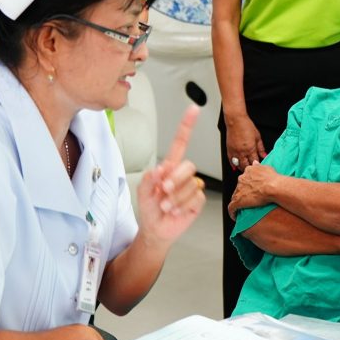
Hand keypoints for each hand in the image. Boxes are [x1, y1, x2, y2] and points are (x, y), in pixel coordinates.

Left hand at [137, 105, 205, 242]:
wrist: (156, 230)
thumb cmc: (150, 209)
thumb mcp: (142, 192)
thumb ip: (148, 179)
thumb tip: (161, 169)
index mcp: (170, 167)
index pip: (181, 142)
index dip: (187, 126)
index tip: (194, 109)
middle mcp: (182, 175)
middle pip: (189, 165)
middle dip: (175, 179)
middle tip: (163, 190)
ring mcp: (191, 187)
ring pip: (191, 184)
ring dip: (175, 197)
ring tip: (165, 205)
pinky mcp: (197, 201)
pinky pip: (196, 197)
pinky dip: (182, 205)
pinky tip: (175, 210)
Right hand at [225, 113, 265, 170]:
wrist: (235, 121)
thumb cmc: (246, 126)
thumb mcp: (257, 137)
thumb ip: (261, 148)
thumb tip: (265, 155)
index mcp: (250, 149)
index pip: (255, 162)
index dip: (257, 165)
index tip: (259, 167)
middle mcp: (242, 152)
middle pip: (246, 165)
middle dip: (250, 169)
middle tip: (252, 170)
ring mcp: (235, 151)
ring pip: (238, 165)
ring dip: (242, 168)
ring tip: (245, 170)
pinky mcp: (229, 150)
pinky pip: (230, 161)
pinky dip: (233, 165)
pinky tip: (235, 167)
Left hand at [227, 163, 281, 219]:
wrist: (273, 187)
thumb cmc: (272, 178)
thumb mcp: (266, 167)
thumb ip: (258, 165)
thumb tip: (255, 163)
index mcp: (248, 172)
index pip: (244, 179)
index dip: (246, 184)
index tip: (250, 189)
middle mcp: (242, 179)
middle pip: (239, 187)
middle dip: (242, 193)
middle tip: (248, 199)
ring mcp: (239, 190)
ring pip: (235, 197)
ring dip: (237, 202)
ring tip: (242, 208)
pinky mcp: (238, 200)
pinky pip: (232, 207)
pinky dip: (232, 212)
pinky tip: (234, 216)